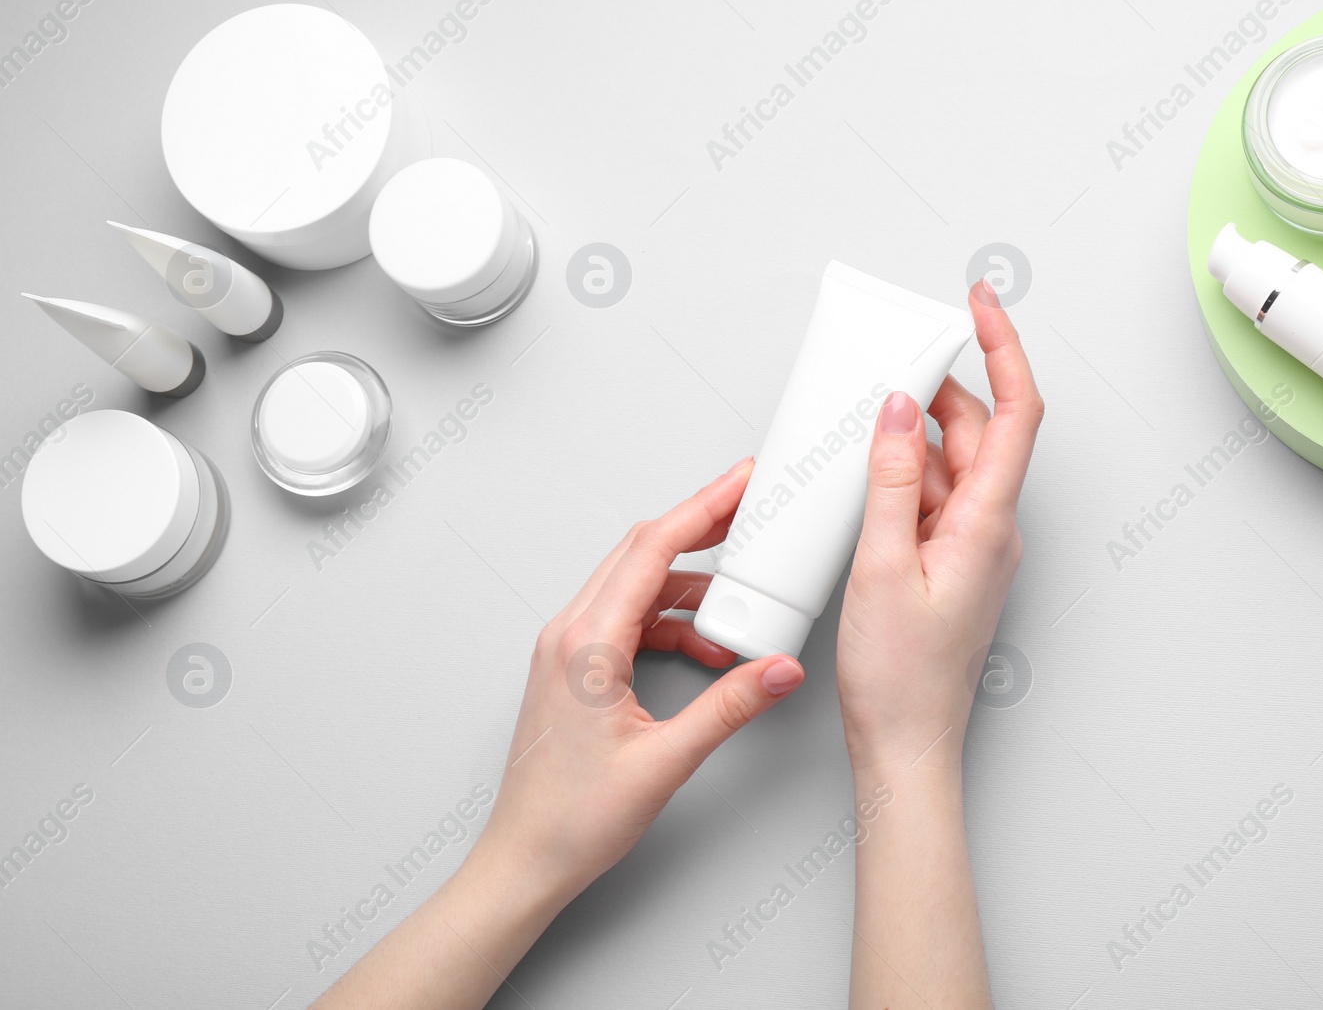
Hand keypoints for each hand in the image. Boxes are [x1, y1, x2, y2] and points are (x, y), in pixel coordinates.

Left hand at [471, 458, 805, 903]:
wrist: (524, 860)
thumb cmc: (572, 819)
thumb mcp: (667, 761)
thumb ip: (730, 707)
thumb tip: (777, 668)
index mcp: (586, 644)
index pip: (652, 550)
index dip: (703, 507)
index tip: (739, 481)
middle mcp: (569, 634)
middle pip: (641, 553)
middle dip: (700, 528)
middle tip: (748, 512)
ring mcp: (566, 649)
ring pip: (634, 586)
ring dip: (688, 586)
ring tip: (739, 600)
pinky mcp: (572, 669)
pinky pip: (626, 619)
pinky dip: (668, 621)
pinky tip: (704, 647)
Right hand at [836, 280, 1043, 776]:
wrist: (906, 747)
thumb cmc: (900, 679)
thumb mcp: (881, 567)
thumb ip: (891, 481)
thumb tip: (896, 410)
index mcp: (989, 524)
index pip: (1015, 413)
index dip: (1003, 348)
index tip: (978, 304)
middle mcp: (993, 529)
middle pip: (978, 431)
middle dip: (938, 387)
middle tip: (890, 355)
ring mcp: (974, 546)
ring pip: (953, 464)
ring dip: (914, 434)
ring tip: (863, 415)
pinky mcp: (951, 562)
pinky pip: (934, 498)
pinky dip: (904, 475)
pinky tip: (866, 472)